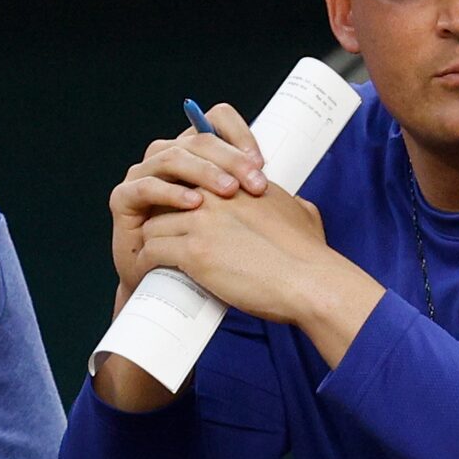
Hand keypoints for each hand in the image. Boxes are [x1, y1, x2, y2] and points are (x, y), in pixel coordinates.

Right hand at [107, 104, 269, 304]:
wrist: (174, 289)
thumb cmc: (213, 255)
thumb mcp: (243, 224)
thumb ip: (261, 204)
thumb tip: (299, 199)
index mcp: (198, 153)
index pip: (217, 120)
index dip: (240, 134)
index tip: (262, 163)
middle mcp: (169, 157)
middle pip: (198, 138)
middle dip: (230, 159)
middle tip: (255, 183)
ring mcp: (143, 175)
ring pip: (172, 156)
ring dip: (203, 172)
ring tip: (229, 193)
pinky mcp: (124, 200)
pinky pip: (144, 186)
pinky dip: (169, 192)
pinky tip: (193, 204)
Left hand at [132, 184, 384, 364]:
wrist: (309, 281)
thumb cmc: (310, 256)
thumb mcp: (302, 213)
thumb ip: (287, 202)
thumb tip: (294, 207)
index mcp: (237, 182)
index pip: (190, 177)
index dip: (179, 199)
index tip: (175, 217)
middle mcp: (215, 195)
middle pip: (165, 198)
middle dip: (160, 219)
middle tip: (158, 240)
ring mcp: (201, 221)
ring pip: (153, 225)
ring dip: (151, 244)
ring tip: (151, 262)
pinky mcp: (194, 251)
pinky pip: (152, 251)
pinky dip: (148, 265)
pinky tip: (152, 275)